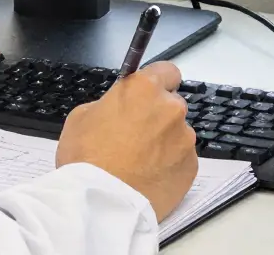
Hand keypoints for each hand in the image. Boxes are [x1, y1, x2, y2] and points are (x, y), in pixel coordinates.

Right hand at [56, 61, 196, 218]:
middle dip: (158, 116)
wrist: (99, 203)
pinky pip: (182, 159)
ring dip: (165, 143)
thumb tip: (118, 107)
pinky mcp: (191, 167)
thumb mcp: (82, 116)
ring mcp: (184, 139)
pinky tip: (149, 177)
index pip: (167, 71)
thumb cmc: (85, 159)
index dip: (158, 83)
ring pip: (178, 134)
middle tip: (136, 136)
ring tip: (140, 164)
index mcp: (144, 89)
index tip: (150, 95)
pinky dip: (170, 166)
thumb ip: (109, 104)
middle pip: (172, 105)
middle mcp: (171, 109)